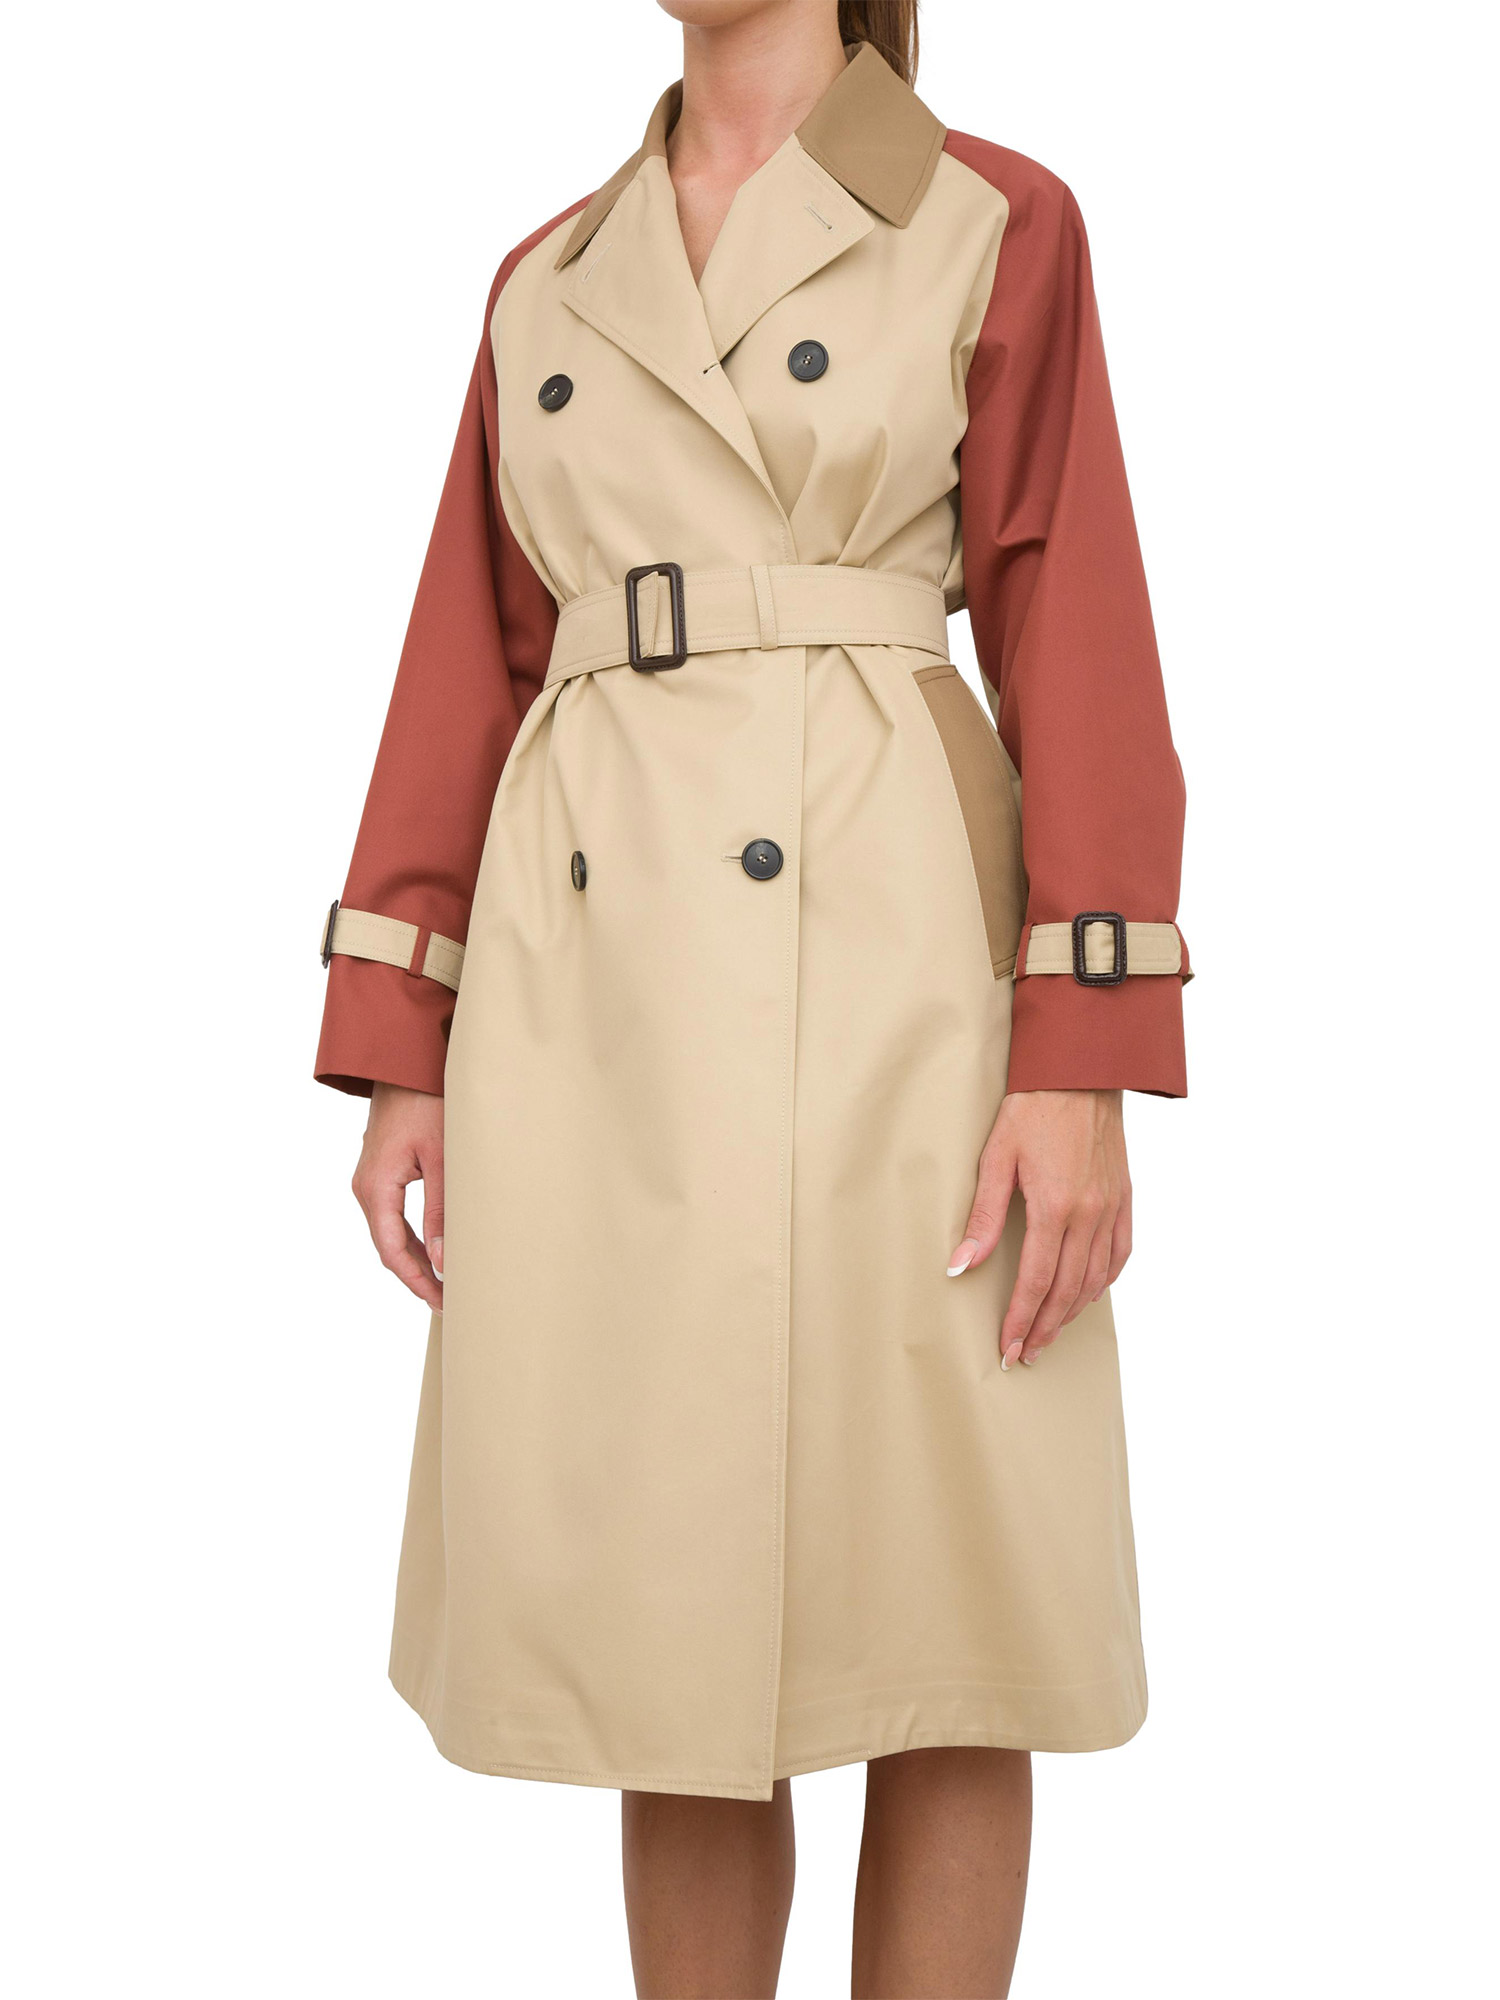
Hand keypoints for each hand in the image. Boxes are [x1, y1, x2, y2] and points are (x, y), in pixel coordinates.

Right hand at [351, 1083, 444, 1312]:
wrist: (405, 1062)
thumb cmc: (427, 1103)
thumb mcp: (442, 1159)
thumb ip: (441, 1211)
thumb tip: (445, 1261)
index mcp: (376, 1187)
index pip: (392, 1251)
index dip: (417, 1282)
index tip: (442, 1302)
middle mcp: (366, 1187)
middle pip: (389, 1247)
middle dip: (417, 1276)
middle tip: (449, 1301)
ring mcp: (370, 1179)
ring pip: (390, 1232)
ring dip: (415, 1258)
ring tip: (445, 1282)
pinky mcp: (381, 1171)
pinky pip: (391, 1215)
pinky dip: (410, 1237)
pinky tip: (434, 1250)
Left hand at [947, 1089, 1131, 1368]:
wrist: (1081, 1072)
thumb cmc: (1033, 1109)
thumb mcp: (996, 1159)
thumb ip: (982, 1218)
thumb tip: (960, 1266)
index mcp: (1054, 1207)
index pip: (1036, 1281)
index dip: (1021, 1319)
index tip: (1009, 1347)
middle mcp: (1089, 1214)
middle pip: (1067, 1289)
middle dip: (1045, 1327)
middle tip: (1027, 1353)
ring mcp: (1111, 1208)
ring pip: (1095, 1278)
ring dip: (1072, 1312)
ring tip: (1051, 1333)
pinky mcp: (1125, 1198)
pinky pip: (1120, 1253)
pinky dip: (1104, 1281)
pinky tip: (1088, 1294)